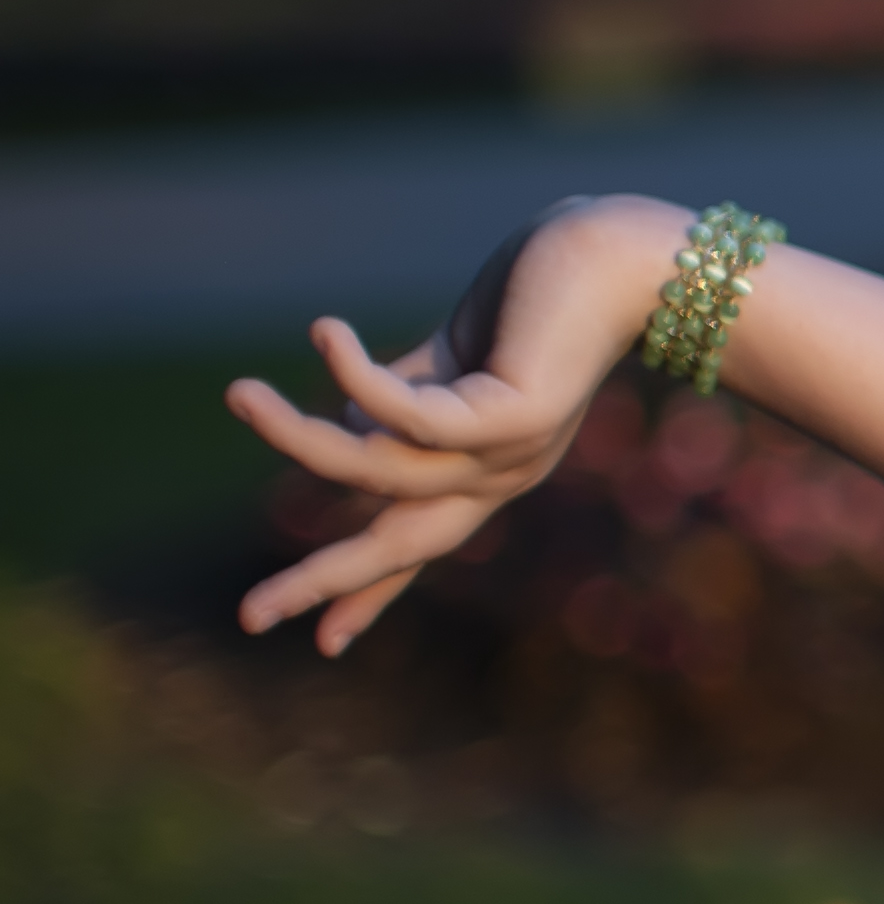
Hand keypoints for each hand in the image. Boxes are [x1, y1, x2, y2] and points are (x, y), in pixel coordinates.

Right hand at [224, 196, 685, 654]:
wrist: (625, 258)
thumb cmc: (537, 298)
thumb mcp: (453, 361)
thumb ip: (400, 395)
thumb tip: (341, 422)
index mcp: (487, 469)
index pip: (417, 543)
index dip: (368, 593)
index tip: (323, 645)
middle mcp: (501, 475)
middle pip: (399, 546)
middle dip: (324, 583)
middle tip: (247, 619)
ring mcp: (512, 453)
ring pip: (377, 468)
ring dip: (296, 434)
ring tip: (238, 393)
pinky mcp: (517, 417)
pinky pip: (409, 415)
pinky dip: (354, 375)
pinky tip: (322, 333)